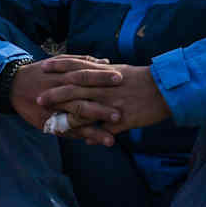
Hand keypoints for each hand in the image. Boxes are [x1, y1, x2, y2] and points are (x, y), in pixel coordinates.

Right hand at [8, 55, 122, 144]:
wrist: (12, 85)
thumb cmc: (41, 72)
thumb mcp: (58, 61)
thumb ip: (82, 61)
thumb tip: (106, 61)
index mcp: (62, 76)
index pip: (84, 75)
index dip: (102, 77)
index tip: (121, 78)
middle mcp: (58, 93)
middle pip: (81, 101)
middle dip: (100, 109)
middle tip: (120, 114)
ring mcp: (53, 110)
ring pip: (74, 122)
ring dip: (93, 131)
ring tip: (111, 140)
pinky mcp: (47, 123)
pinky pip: (65, 132)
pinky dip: (80, 138)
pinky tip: (94, 145)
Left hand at [35, 63, 171, 142]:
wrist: (168, 89)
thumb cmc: (144, 79)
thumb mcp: (121, 71)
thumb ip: (103, 73)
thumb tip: (91, 69)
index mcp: (105, 73)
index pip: (78, 65)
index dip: (60, 66)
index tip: (43, 66)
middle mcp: (107, 86)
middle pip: (76, 88)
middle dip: (55, 94)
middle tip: (37, 98)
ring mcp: (114, 103)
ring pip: (87, 110)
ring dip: (69, 117)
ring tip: (53, 124)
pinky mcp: (125, 118)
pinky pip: (107, 129)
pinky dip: (96, 135)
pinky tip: (86, 141)